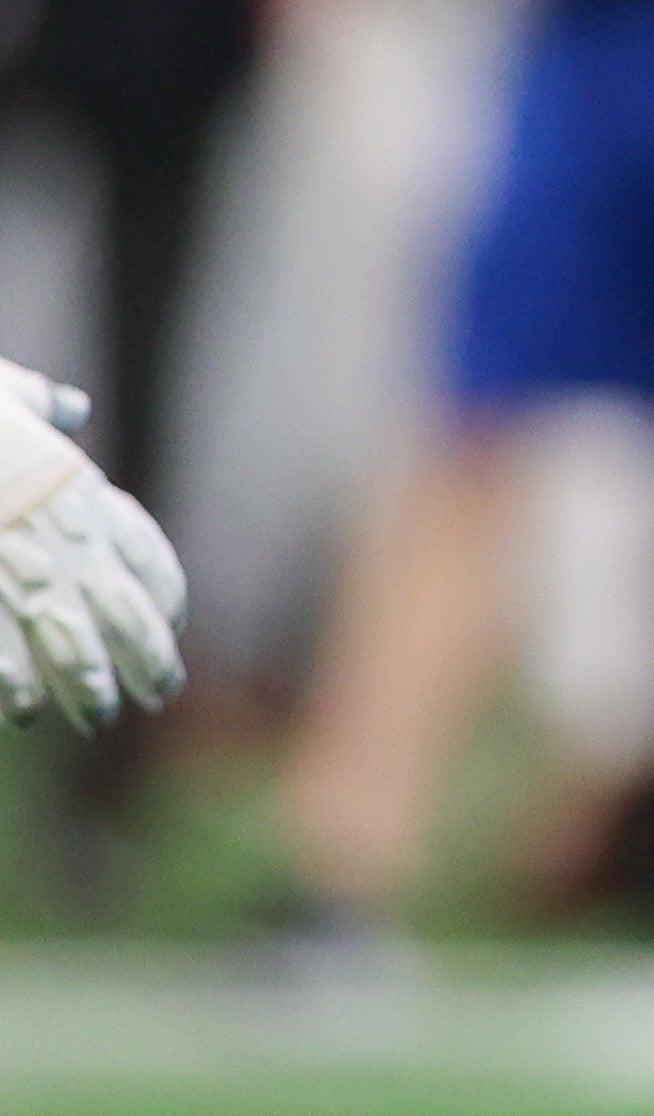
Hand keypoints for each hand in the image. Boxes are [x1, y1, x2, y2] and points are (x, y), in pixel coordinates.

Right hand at [0, 361, 184, 730]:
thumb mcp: (14, 397)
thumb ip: (48, 410)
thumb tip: (70, 407)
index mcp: (82, 495)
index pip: (145, 554)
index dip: (165, 594)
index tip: (175, 623)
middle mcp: (67, 542)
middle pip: (124, 611)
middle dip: (148, 657)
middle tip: (161, 694)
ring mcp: (24, 575)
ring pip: (71, 644)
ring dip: (88, 687)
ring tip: (97, 718)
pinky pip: (5, 653)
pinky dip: (15, 688)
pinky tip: (24, 713)